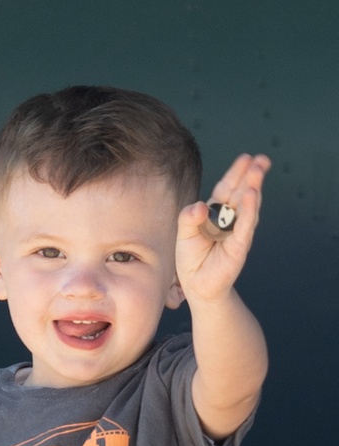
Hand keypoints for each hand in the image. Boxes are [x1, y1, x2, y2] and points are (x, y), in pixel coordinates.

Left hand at [176, 153, 269, 303]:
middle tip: (261, 159)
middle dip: (251, 175)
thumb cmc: (192, 259)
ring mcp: (237, 232)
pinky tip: (252, 196)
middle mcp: (230, 220)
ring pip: (246, 207)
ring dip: (253, 188)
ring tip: (258, 171)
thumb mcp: (184, 235)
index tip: (246, 158)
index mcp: (216, 213)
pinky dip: (249, 211)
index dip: (236, 173)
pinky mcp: (239, 247)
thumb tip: (201, 206)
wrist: (197, 287)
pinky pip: (245, 227)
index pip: (227, 188)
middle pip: (241, 193)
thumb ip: (188, 218)